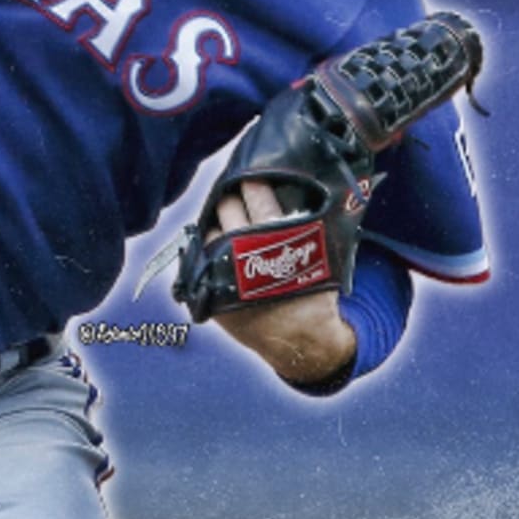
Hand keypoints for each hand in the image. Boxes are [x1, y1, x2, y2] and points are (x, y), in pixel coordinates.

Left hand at [207, 180, 356, 384]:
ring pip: (209, 233)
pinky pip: (199, 260)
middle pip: (227, 209)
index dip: (252, 182)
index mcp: (274, 242)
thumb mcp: (319, 256)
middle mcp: (243, 256)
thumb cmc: (312, 295)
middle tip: (238, 195)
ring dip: (217, 224)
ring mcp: (223, 276)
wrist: (301, 343)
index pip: (255, 196)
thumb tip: (293, 186)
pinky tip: (217, 245)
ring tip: (227, 221)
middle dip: (232, 198)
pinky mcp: (211, 294)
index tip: (251, 175)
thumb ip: (305, 222)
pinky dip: (207, 250)